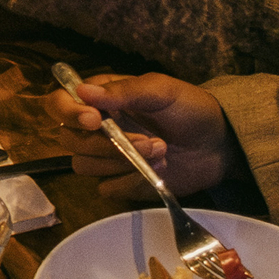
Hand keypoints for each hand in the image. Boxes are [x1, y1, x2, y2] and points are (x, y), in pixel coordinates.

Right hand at [49, 69, 229, 197]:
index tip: (94, 121)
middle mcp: (96, 128)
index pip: (58, 104)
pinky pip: (105, 188)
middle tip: (149, 141)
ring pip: (84, 165)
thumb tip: (83, 92)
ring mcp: (107, 157)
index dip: (68, 113)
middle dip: (106, 144)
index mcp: (101, 99)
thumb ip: (125, 91)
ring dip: (121, 162)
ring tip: (161, 152)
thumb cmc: (191, 109)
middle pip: (68, 140)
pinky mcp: (120, 182)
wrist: (220, 145)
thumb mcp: (163, 90)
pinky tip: (155, 170)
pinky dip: (128, 182)